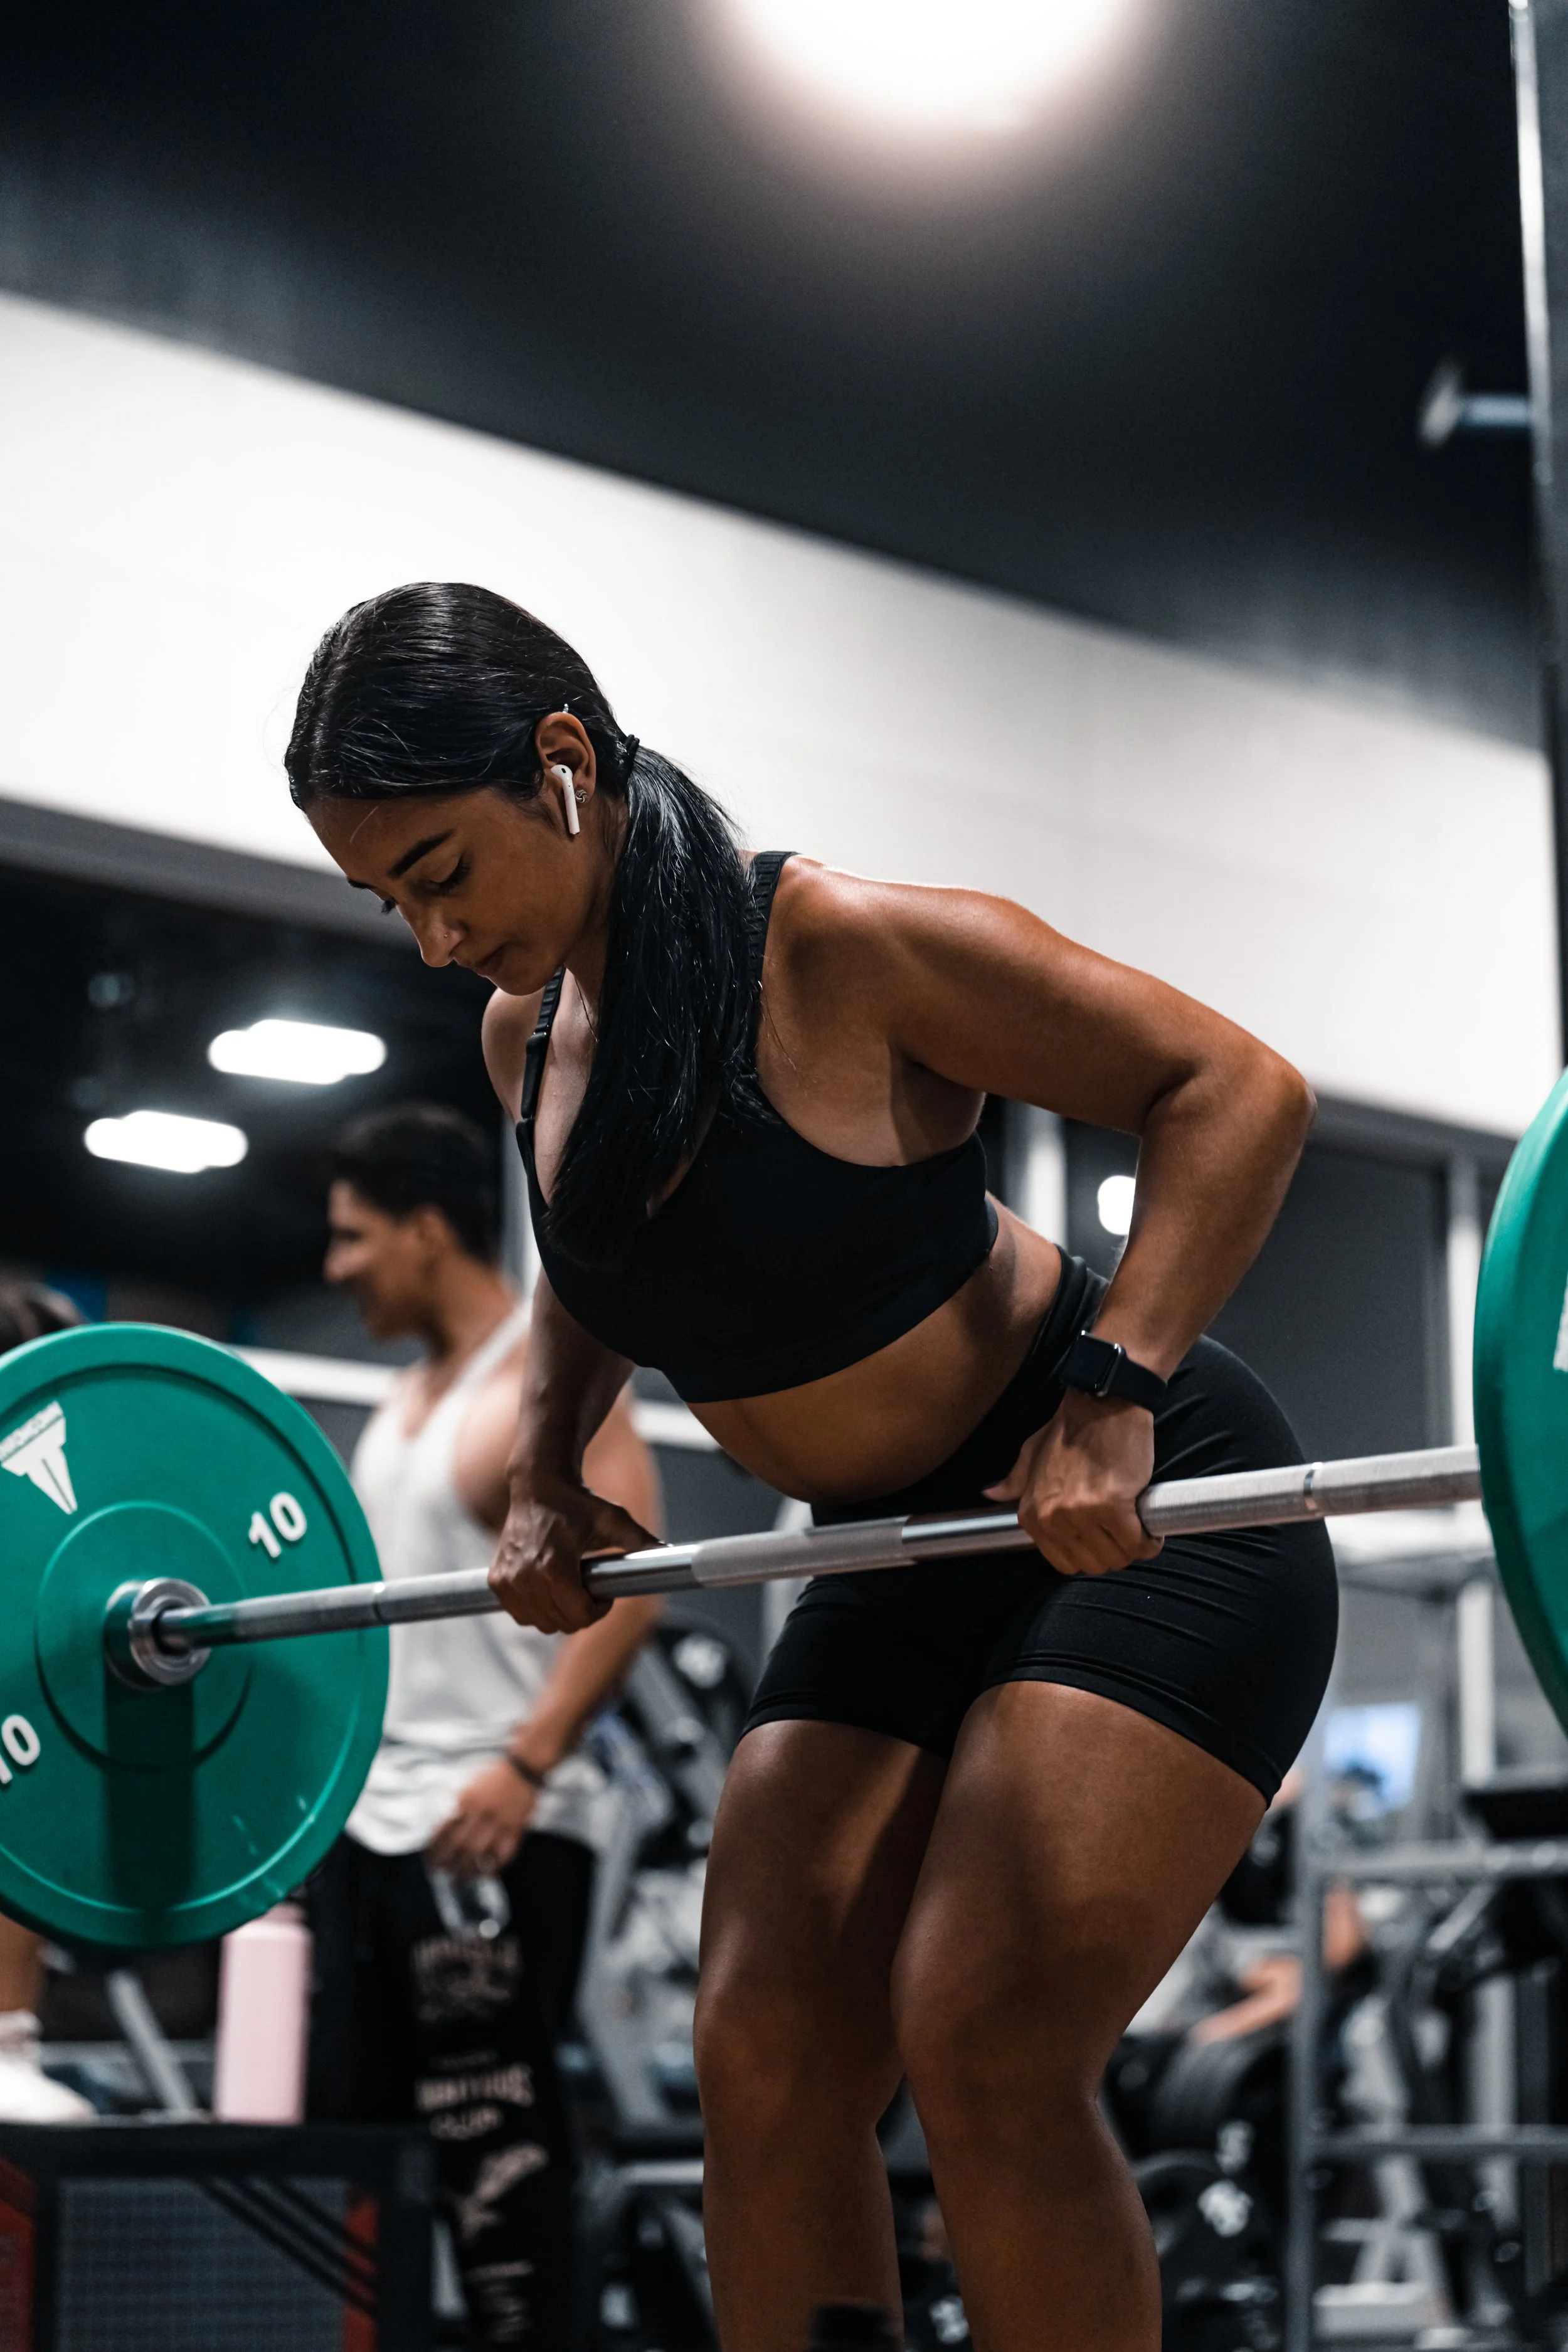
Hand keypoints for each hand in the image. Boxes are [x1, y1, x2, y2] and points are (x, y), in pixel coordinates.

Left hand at [427, 1760, 537, 1879]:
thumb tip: (441, 1827)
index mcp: (466, 1800)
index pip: (443, 1830)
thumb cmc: (493, 1775)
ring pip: (479, 1853)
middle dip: (447, 1863)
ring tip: (459, 1880)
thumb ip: (455, 1805)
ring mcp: (499, 1822)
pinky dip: (496, 1867)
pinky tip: (488, 1874)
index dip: (434, 1847)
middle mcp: (480, 1813)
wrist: (522, 1767)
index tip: (429, 1858)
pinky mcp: (515, 1828)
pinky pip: (505, 1853)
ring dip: (467, 1870)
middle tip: (440, 1873)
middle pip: (459, 1845)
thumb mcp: (468, 1785)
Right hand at [490, 1469, 658, 1633]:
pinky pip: (520, 1614)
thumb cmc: (576, 1502)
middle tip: (588, 1591)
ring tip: (569, 1589)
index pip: (579, 1616)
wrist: (538, 1485)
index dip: (598, 1611)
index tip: (603, 1596)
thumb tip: (669, 1553)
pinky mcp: (496, 1580)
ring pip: (540, 1623)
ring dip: (557, 1614)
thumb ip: (641, 1541)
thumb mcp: (613, 1519)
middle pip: (561, 1624)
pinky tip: (547, 1589)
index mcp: (554, 1568)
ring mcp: (508, 1581)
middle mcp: (526, 1578)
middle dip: (580, 1613)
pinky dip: (535, 1609)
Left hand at [984, 1391, 1162, 1576]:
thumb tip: (991, 1493)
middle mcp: (1053, 1518)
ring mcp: (1081, 1513)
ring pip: (1116, 1557)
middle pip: (1091, 1564)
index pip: (1063, 1561)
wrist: (1102, 1403)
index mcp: (1032, 1513)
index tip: (1103, 1539)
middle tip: (1125, 1532)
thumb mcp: (1032, 1452)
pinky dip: (1149, 1541)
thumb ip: (1015, 1480)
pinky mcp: (1113, 1505)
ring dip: (1132, 1548)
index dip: (1088, 1553)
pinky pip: (1136, 1542)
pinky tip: (1152, 1530)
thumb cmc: (1071, 1427)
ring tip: (1139, 1527)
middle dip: (1112, 1553)